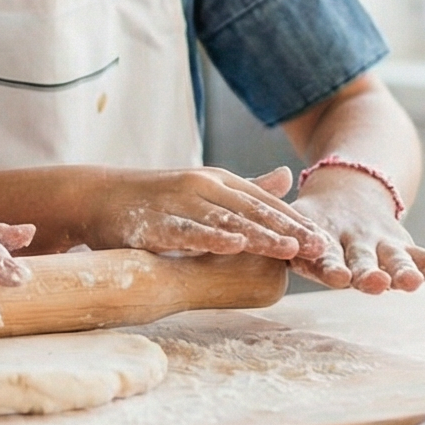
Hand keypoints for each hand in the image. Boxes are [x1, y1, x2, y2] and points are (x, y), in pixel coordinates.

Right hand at [69, 166, 334, 262]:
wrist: (98, 196)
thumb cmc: (155, 198)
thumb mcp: (205, 188)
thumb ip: (246, 187)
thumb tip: (287, 176)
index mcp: (219, 179)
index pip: (265, 202)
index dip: (295, 220)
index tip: (326, 240)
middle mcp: (203, 186)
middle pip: (253, 210)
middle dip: (288, 230)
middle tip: (320, 248)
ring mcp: (179, 202)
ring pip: (227, 220)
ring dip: (260, 234)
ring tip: (290, 248)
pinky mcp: (156, 221)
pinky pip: (188, 231)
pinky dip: (212, 237)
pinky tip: (234, 246)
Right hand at [258, 167, 424, 293]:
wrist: (339, 203)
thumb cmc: (309, 216)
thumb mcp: (290, 212)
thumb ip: (280, 200)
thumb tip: (275, 177)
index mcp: (320, 249)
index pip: (322, 260)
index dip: (329, 267)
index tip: (337, 275)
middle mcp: (353, 256)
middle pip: (361, 268)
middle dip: (369, 277)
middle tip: (377, 284)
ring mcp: (380, 253)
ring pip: (393, 265)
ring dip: (404, 275)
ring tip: (414, 284)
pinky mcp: (402, 248)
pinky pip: (423, 258)